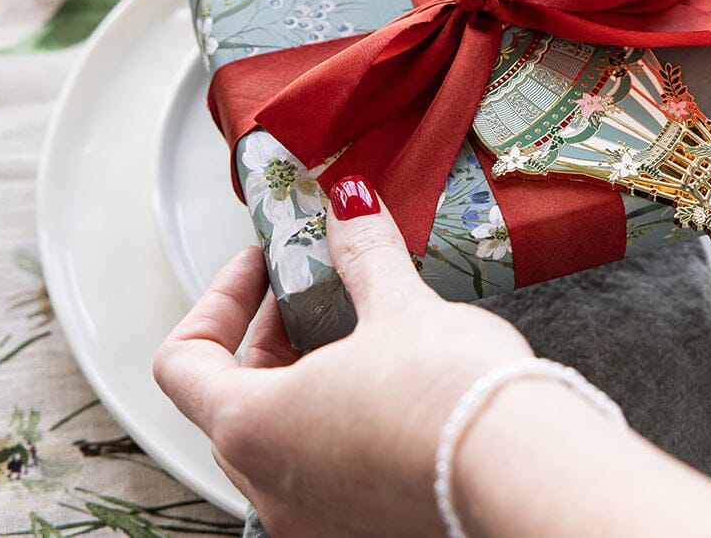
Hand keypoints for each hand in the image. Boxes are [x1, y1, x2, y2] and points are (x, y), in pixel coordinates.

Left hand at [154, 178, 530, 537]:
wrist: (526, 477)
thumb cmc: (451, 404)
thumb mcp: (398, 306)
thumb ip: (362, 251)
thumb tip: (348, 205)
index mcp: (255, 428)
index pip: (184, 361)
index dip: (218, 299)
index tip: (261, 263)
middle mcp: (272, 487)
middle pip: (230, 400)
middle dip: (268, 332)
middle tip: (311, 285)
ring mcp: (316, 520)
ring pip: (280, 439)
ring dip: (302, 377)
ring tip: (358, 329)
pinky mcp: (363, 528)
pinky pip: (324, 470)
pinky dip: (337, 420)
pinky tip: (390, 385)